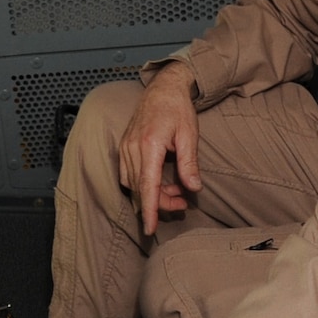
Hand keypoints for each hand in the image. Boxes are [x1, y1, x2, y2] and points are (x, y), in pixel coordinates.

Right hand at [118, 61, 201, 234]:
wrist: (163, 88)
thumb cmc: (178, 109)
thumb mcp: (189, 135)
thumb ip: (189, 163)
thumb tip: (193, 188)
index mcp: (149, 144)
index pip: (147, 186)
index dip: (149, 210)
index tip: (149, 229)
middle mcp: (132, 148)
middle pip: (141, 189)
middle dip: (160, 203)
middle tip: (183, 204)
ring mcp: (125, 147)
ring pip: (134, 184)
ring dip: (153, 194)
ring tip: (176, 192)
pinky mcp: (124, 147)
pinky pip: (129, 175)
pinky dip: (143, 184)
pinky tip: (160, 183)